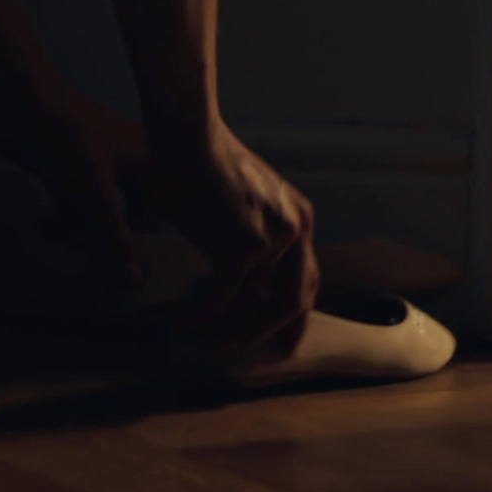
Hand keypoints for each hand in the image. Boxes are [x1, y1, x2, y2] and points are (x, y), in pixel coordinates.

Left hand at [0, 89, 155, 288]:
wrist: (19, 102)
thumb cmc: (65, 139)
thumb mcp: (95, 195)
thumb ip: (114, 240)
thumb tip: (133, 281)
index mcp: (152, 164)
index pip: (163, 216)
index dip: (144, 241)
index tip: (124, 263)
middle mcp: (132, 167)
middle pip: (130, 219)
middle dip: (106, 239)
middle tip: (88, 254)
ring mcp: (101, 170)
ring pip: (100, 216)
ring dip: (80, 231)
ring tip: (59, 234)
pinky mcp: (73, 173)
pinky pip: (77, 207)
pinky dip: (63, 218)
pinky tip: (44, 222)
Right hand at [151, 118, 317, 366]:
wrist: (189, 136)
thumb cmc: (202, 158)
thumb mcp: (243, 195)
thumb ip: (252, 227)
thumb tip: (237, 262)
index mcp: (298, 216)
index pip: (307, 276)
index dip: (298, 311)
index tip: (287, 337)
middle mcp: (295, 230)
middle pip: (296, 297)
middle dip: (281, 331)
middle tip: (268, 356)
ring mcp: (272, 240)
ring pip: (255, 301)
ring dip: (231, 325)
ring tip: (208, 338)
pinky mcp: (243, 247)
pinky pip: (224, 296)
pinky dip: (203, 314)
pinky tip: (184, 322)